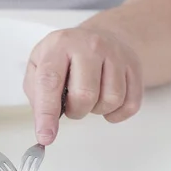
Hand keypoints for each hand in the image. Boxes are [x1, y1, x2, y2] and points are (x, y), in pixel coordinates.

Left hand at [23, 27, 143, 144]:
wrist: (99, 35)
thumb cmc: (65, 56)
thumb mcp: (38, 65)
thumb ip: (37, 94)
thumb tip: (44, 125)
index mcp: (60, 45)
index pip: (50, 82)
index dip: (47, 113)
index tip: (45, 136)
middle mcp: (90, 46)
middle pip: (85, 95)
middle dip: (75, 111)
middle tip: (71, 104)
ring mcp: (116, 55)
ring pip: (111, 100)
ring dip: (96, 110)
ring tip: (90, 97)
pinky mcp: (134, 67)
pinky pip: (130, 105)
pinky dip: (116, 113)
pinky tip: (105, 102)